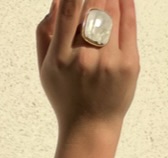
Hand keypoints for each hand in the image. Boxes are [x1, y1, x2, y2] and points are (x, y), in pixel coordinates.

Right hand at [37, 0, 140, 132]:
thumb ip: (45, 34)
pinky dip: (126, 4)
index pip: (70, 11)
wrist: (90, 127)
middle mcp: (84, 59)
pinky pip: (129, 24)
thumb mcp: (46, 70)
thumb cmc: (66, 96)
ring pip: (112, 11)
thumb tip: (56, 1)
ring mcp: (108, 61)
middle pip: (94, 6)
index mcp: (59, 59)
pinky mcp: (128, 63)